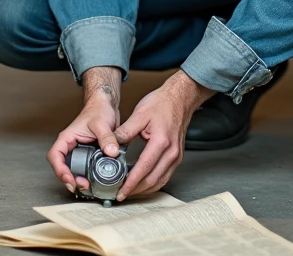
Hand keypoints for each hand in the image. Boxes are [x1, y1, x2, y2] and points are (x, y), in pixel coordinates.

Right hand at [48, 67, 121, 193]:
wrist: (106, 106)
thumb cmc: (98, 110)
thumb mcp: (102, 123)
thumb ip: (107, 138)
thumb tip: (112, 152)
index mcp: (67, 138)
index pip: (55, 156)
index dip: (59, 170)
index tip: (69, 179)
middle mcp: (72, 147)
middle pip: (64, 167)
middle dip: (71, 179)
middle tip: (83, 186)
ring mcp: (81, 152)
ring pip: (75, 170)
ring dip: (80, 181)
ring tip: (90, 187)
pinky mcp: (91, 156)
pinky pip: (87, 169)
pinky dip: (90, 177)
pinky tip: (97, 182)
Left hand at [112, 69, 213, 200]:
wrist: (180, 98)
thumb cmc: (162, 103)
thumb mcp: (139, 114)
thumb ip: (125, 131)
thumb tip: (111, 145)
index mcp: (161, 142)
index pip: (144, 169)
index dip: (131, 182)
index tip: (121, 191)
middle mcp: (172, 153)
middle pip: (153, 180)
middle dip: (136, 190)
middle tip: (122, 195)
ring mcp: (176, 156)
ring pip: (160, 181)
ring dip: (145, 190)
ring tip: (130, 192)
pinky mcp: (177, 156)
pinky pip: (165, 175)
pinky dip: (153, 183)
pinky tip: (143, 184)